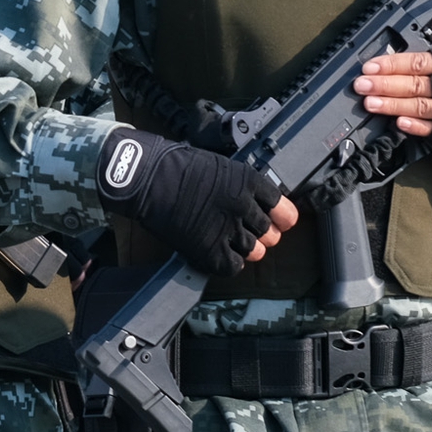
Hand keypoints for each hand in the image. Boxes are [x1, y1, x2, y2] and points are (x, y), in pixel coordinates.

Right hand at [96, 129, 297, 276]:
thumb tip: (254, 201)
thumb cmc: (178, 165)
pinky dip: (229, 262)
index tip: (280, 220)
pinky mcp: (210, 252)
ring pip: (254, 251)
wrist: (150, 179)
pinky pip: (233, 266)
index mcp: (249, 182)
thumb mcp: (221, 167)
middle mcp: (244, 208)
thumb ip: (241, 185)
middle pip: (269, 232)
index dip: (281, 216)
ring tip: (231, 242)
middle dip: (263, 233)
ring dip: (246, 248)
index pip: (281, 207)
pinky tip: (220, 252)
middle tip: (249, 231)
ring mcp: (228, 231)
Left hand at [354, 46, 431, 150]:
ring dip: (394, 105)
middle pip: (419, 84)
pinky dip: (418, 127)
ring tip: (370, 103)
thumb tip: (404, 64)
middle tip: (361, 84)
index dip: (394, 64)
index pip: (422, 61)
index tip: (371, 65)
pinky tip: (398, 124)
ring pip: (425, 107)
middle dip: (386, 84)